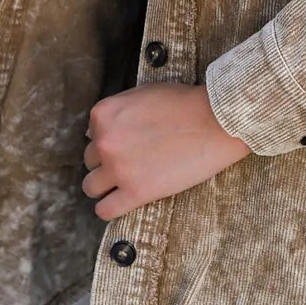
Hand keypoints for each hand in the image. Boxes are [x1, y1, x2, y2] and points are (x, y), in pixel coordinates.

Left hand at [82, 83, 251, 220]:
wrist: (215, 122)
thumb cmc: (185, 104)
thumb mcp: (144, 93)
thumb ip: (117, 111)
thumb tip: (97, 131)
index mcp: (104, 115)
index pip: (91, 134)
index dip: (110, 139)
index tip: (128, 143)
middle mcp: (104, 141)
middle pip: (90, 161)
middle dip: (107, 161)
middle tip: (131, 161)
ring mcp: (118, 168)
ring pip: (91, 187)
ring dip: (105, 185)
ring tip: (126, 182)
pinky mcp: (135, 192)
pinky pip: (105, 210)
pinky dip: (110, 208)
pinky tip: (124, 201)